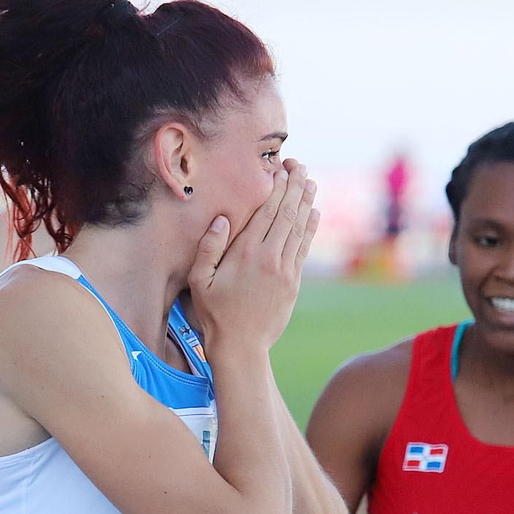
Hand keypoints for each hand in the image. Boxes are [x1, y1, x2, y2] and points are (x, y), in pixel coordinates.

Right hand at [187, 159, 319, 351]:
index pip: (265, 212)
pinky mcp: (293, 283)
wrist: (241, 347)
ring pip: (298, 229)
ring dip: (306, 203)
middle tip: (300, 167)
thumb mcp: (200, 281)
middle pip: (286, 214)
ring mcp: (285, 271)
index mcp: (245, 254)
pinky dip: (310, 229)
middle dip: (294, 188)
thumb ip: (209, 249)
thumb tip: (221, 220)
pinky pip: (304, 249)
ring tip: (310, 182)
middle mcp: (269, 258)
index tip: (281, 170)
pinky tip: (313, 213)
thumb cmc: (214, 314)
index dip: (276, 188)